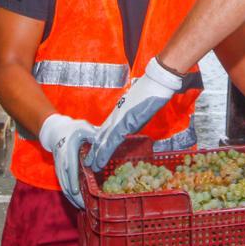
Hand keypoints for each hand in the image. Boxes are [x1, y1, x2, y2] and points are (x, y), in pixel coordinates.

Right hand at [40, 114, 97, 208]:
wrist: (56, 131)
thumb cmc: (74, 129)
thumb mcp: (85, 128)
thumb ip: (95, 135)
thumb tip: (107, 143)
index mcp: (69, 150)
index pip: (70, 167)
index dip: (72, 181)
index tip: (76, 192)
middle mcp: (62, 160)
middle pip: (66, 181)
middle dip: (74, 195)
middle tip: (84, 207)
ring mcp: (59, 167)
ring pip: (63, 186)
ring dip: (71, 198)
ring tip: (82, 208)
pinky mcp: (60, 172)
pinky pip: (64, 185)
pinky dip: (69, 195)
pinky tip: (77, 203)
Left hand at [85, 57, 181, 171]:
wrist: (157, 81)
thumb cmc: (151, 90)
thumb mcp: (139, 104)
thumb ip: (134, 114)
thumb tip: (134, 121)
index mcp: (120, 112)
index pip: (106, 129)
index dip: (100, 140)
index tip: (94, 150)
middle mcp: (116, 116)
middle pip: (102, 135)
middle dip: (95, 149)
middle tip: (87, 161)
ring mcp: (119, 119)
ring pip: (104, 139)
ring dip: (97, 153)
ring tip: (90, 165)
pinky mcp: (125, 122)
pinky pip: (113, 139)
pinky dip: (105, 151)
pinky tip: (100, 159)